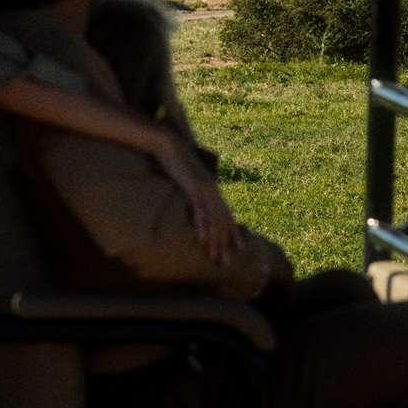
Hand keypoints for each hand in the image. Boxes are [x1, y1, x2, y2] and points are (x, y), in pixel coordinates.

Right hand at [157, 142, 241, 264]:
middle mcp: (213, 191)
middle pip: (222, 222)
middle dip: (224, 245)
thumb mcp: (188, 180)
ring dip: (214, 241)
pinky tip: (201, 239)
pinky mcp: (193, 187)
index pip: (227, 215)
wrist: (168, 144)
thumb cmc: (176, 162)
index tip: (239, 250)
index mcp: (213, 190)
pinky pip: (199, 210)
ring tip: (215, 258)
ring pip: (213, 220)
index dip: (234, 233)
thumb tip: (196, 204)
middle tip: (225, 264)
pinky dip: (201, 225)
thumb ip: (195, 192)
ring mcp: (204, 189)